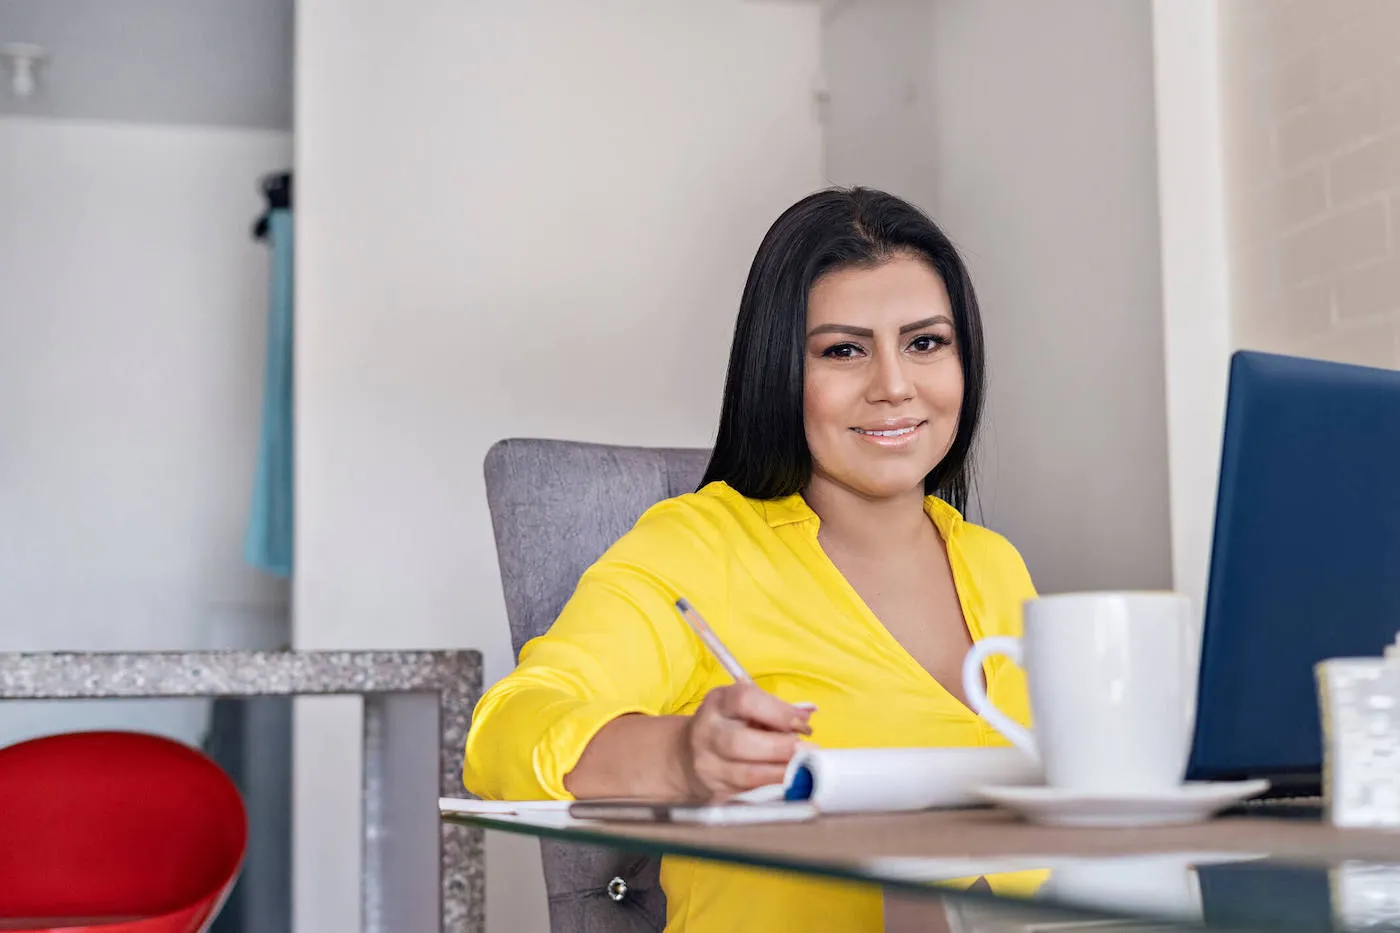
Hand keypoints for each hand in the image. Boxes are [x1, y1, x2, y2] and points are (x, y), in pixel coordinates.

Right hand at [679, 684, 812, 802]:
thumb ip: (774, 711)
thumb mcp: (745, 708)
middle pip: (740, 742)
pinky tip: (788, 781)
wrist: (689, 754)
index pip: (745, 700)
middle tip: (807, 750)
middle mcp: (708, 732)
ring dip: (781, 772)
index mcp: (718, 703)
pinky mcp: (715, 791)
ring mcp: (708, 764)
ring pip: (746, 775)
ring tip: (802, 767)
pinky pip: (748, 793)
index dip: (778, 712)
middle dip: (780, 748)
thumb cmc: (729, 725)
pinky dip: (773, 787)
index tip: (802, 723)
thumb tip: (805, 717)